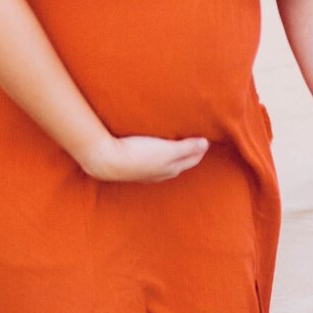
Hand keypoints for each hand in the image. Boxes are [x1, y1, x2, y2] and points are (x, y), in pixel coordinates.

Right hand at [76, 134, 208, 182]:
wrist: (107, 161)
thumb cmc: (138, 154)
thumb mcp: (167, 150)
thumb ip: (187, 147)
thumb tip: (206, 144)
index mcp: (171, 169)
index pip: (192, 159)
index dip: (200, 149)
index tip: (206, 139)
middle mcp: (161, 174)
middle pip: (180, 163)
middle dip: (189, 154)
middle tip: (195, 142)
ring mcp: (146, 173)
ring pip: (165, 164)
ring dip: (172, 156)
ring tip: (176, 146)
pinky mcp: (133, 168)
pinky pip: (151, 162)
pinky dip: (157, 157)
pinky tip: (152, 152)